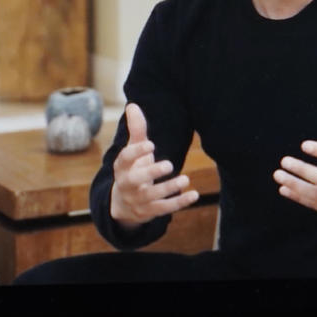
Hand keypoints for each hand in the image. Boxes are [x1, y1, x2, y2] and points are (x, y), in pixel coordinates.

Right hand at [109, 103, 198, 230]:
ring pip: (152, 197)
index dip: (136, 152)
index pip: (124, 159)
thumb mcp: (133, 151)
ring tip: (185, 179)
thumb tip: (133, 105)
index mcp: (121, 167)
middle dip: (151, 172)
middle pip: (135, 180)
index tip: (151, 145)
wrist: (123, 204)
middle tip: (169, 164)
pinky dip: (179, 202)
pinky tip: (194, 195)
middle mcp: (127, 185)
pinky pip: (164, 209)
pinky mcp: (150, 212)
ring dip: (168, 188)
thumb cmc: (132, 169)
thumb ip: (136, 130)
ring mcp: (138, 200)